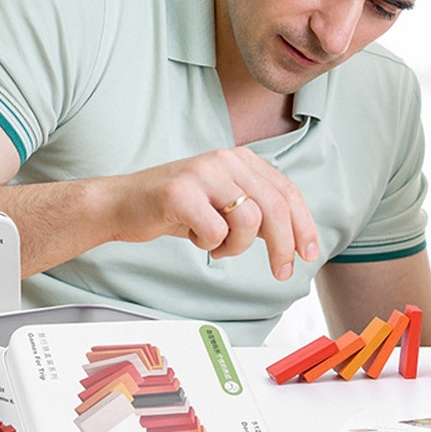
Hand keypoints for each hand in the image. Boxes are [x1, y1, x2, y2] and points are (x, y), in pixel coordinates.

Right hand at [107, 147, 319, 280]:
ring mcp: (203, 173)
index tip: (309, 253)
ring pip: (249, 221)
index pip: (286, 191)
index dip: (303, 225)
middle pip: (275, 207)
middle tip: (282, 272)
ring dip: (235, 246)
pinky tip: (193, 235)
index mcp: (241, 159)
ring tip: (214, 243)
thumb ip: (256, 210)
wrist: (121, 203)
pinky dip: (209, 244)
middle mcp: (226, 159)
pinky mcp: (181, 192)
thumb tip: (296, 236)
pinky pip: (215, 231)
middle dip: (284, 246)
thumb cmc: (175, 208)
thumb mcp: (223, 201)